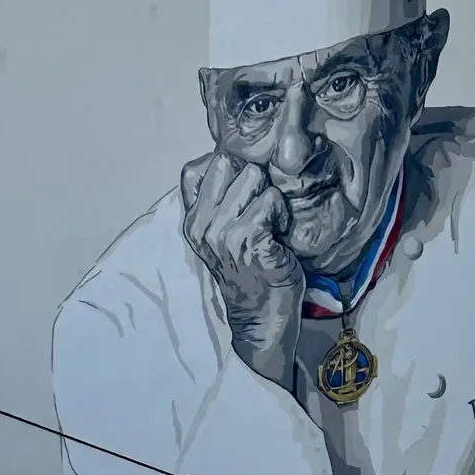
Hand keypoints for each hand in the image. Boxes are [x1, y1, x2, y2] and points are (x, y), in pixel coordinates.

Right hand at [181, 152, 303, 387]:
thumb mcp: (219, 234)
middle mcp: (203, 225)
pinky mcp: (251, 241)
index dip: (227, 172)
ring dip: (272, 199)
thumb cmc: (248, 270)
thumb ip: (216, 202)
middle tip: (261, 213)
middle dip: (253, 182)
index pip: (197, 168)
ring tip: (271, 226)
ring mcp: (225, 234)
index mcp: (192, 220)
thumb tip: (227, 158)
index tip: (241, 194)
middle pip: (231, 165)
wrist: (261, 316)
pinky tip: (279, 236)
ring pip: (256, 180)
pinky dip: (282, 215)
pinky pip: (272, 201)